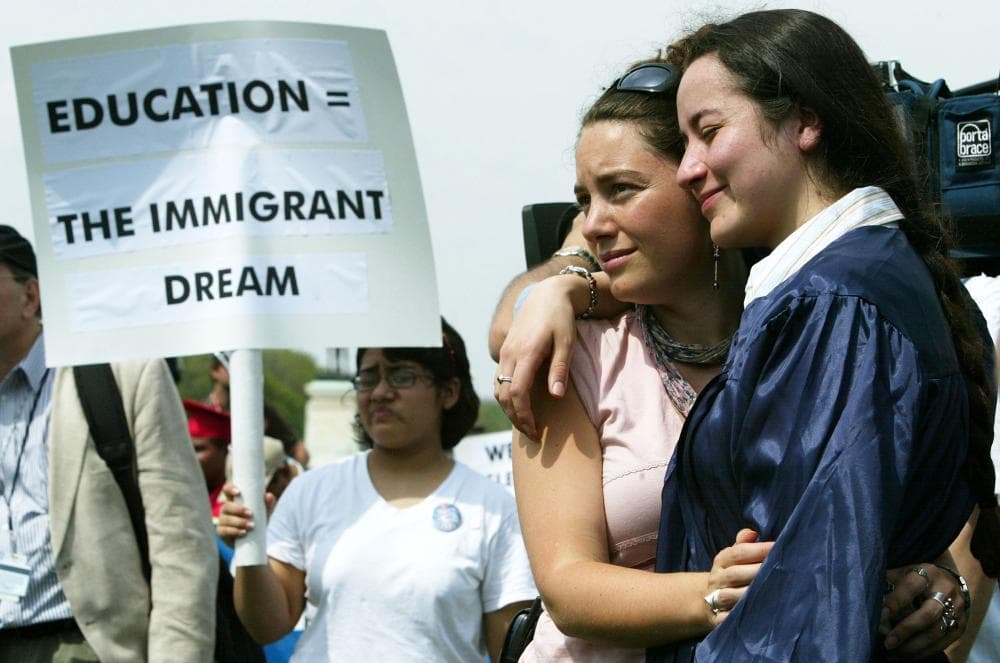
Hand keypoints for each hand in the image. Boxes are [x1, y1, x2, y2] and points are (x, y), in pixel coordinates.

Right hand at [215, 482, 275, 547]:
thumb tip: (269, 495)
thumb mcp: (264, 512)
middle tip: (250, 514)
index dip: (230, 488)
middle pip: (227, 506)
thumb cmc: (257, 520)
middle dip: (238, 509)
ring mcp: (222, 520)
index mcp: (234, 500)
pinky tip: (243, 532)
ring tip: (251, 526)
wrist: (252, 539)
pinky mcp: (222, 532)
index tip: (238, 492)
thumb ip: (268, 504)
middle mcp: (226, 509)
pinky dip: (234, 531)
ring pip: (226, 519)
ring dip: (239, 522)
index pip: (227, 490)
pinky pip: (224, 531)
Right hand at [494, 275, 582, 437]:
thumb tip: (556, 396)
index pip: (517, 393)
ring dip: (509, 410)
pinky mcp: (505, 351)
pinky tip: (517, 406)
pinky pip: (498, 380)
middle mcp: (509, 354)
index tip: (536, 431)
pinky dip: (505, 397)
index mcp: (525, 353)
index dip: (524, 416)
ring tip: (525, 424)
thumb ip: (559, 369)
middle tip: (532, 434)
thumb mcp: (566, 342)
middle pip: (504, 395)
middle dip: (516, 418)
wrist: (546, 295)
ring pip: (498, 389)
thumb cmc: (560, 318)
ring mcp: (504, 352)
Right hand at [705, 529, 773, 626]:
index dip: (759, 550)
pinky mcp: (719, 619)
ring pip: (732, 596)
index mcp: (722, 560)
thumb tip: (753, 533)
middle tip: (782, 570)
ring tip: (775, 592)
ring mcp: (716, 599)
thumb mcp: (734, 557)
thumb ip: (744, 543)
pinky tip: (761, 613)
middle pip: (736, 574)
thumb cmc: (732, 574)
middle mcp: (717, 579)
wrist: (708, 601)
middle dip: (759, 572)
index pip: (738, 552)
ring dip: (753, 594)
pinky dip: (743, 616)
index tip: (779, 548)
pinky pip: (729, 618)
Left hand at [881, 563, 966, 658]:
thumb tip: (869, 602)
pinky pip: (942, 643)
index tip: (880, 615)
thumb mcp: (902, 573)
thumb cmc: (916, 578)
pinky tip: (906, 655)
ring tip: (893, 654)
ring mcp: (956, 610)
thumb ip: (887, 584)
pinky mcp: (960, 626)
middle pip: (927, 614)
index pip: (910, 587)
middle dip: (906, 630)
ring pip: (936, 632)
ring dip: (913, 647)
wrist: (949, 580)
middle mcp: (945, 591)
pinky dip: (923, 652)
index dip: (895, 602)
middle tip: (888, 642)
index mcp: (927, 573)